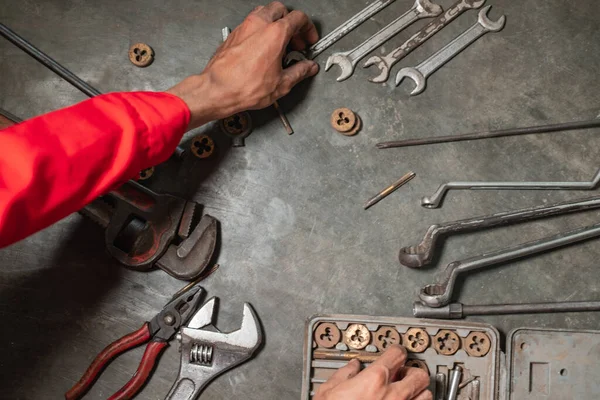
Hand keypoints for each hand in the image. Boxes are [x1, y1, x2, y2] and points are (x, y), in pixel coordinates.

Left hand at [167, 2, 318, 128]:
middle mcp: (259, 25)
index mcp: (275, 33)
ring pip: (264, 13)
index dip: (308, 28)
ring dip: (275, 24)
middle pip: (281, 10)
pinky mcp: (234, 34)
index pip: (298, 18)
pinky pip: (251, 24)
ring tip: (280, 43)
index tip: (309, 40)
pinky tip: (264, 48)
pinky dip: (261, 30)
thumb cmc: (244, 86)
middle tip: (296, 41)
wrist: (218, 90)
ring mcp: (244, 27)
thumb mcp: (281, 84)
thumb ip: (299, 72)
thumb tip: (308, 67)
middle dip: (291, 23)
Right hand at [315, 345, 431, 399]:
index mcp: (374, 379)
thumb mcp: (328, 391)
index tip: (394, 354)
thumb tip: (352, 367)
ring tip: (405, 393)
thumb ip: (344, 374)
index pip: (397, 354)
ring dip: (417, 392)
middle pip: (419, 375)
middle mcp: (393, 395)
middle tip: (401, 375)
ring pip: (426, 395)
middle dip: (411, 373)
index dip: (396, 351)